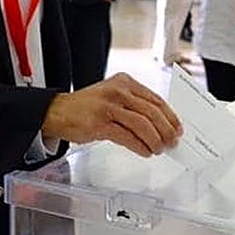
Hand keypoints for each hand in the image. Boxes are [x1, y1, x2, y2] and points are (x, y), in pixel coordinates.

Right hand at [42, 73, 181, 157]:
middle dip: (166, 130)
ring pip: (142, 124)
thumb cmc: (86, 107)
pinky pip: (127, 137)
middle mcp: (118, 92)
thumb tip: (159, 124)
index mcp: (124, 82)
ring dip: (155, 140)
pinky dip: (140, 146)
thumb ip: (134, 105)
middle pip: (152, 112)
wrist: (57, 111)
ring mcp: (108, 107)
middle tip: (172, 142)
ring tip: (159, 149)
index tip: (177, 128)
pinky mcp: (100, 124)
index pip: (155, 99)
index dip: (170, 116)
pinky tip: (145, 152)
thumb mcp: (112, 96)